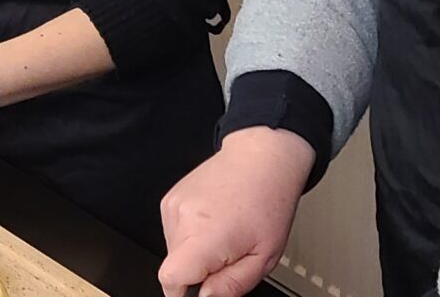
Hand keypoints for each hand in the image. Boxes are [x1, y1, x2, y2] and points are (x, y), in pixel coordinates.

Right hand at [157, 129, 313, 296]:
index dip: (181, 294)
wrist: (262, 158)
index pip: (170, 279)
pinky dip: (190, 235)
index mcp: (206, 236)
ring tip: (223, 234)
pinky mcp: (170, 198)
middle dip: (198, 271)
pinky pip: (174, 231)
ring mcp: (173, 205)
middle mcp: (183, 218)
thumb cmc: (268, 202)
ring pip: (174, 250)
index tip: (197, 292)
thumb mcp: (264, 258)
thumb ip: (232, 285)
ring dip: (194, 252)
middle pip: (175, 267)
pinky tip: (213, 222)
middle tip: (227, 256)